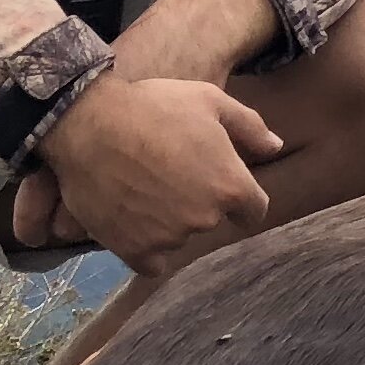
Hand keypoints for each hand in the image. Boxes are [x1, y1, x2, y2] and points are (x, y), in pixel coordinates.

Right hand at [19, 73, 283, 273]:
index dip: (240, 199)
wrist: (88, 123)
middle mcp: (206, 217)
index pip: (253, 210)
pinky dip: (146, 249)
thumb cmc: (153, 105)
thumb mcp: (210, 100)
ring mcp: (169, 236)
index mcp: (231, 186)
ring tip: (142, 189)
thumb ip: (249, 127)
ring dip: (169, 222)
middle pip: (213, 220)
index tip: (221, 187)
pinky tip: (135, 225)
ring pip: (180, 237)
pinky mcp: (134, 249)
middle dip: (199, 202)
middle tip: (170, 175)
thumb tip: (275, 148)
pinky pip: (151, 263)